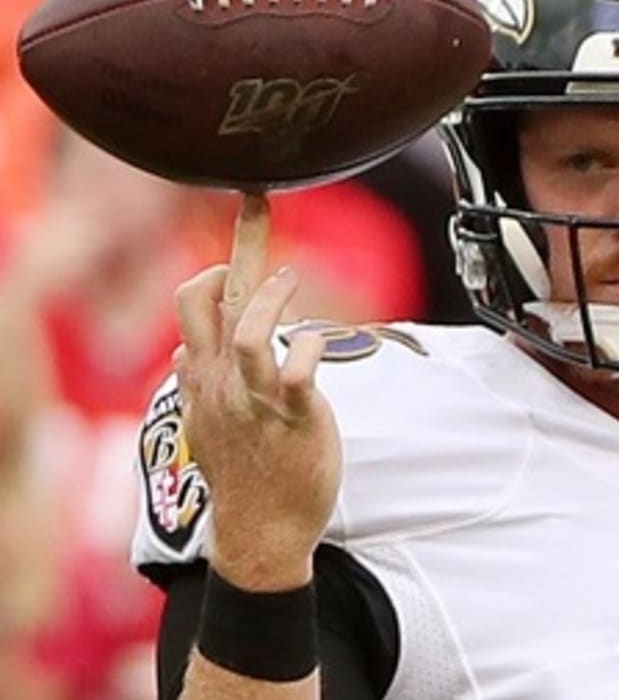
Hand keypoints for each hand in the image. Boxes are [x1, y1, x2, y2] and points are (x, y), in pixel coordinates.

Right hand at [173, 193, 339, 589]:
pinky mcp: (290, 418)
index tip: (238, 234)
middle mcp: (221, 381)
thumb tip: (185, 350)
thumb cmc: (244, 472)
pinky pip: (293, 372)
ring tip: (288, 278)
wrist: (260, 532)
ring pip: (247, 332)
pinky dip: (306, 348)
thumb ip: (198, 379)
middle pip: (211, 302)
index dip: (210, 265)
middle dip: (239, 246)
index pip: (193, 306)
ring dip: (268, 297)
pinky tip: (316, 344)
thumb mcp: (207, 421)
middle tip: (259, 204)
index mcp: (203, 376)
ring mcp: (253, 399)